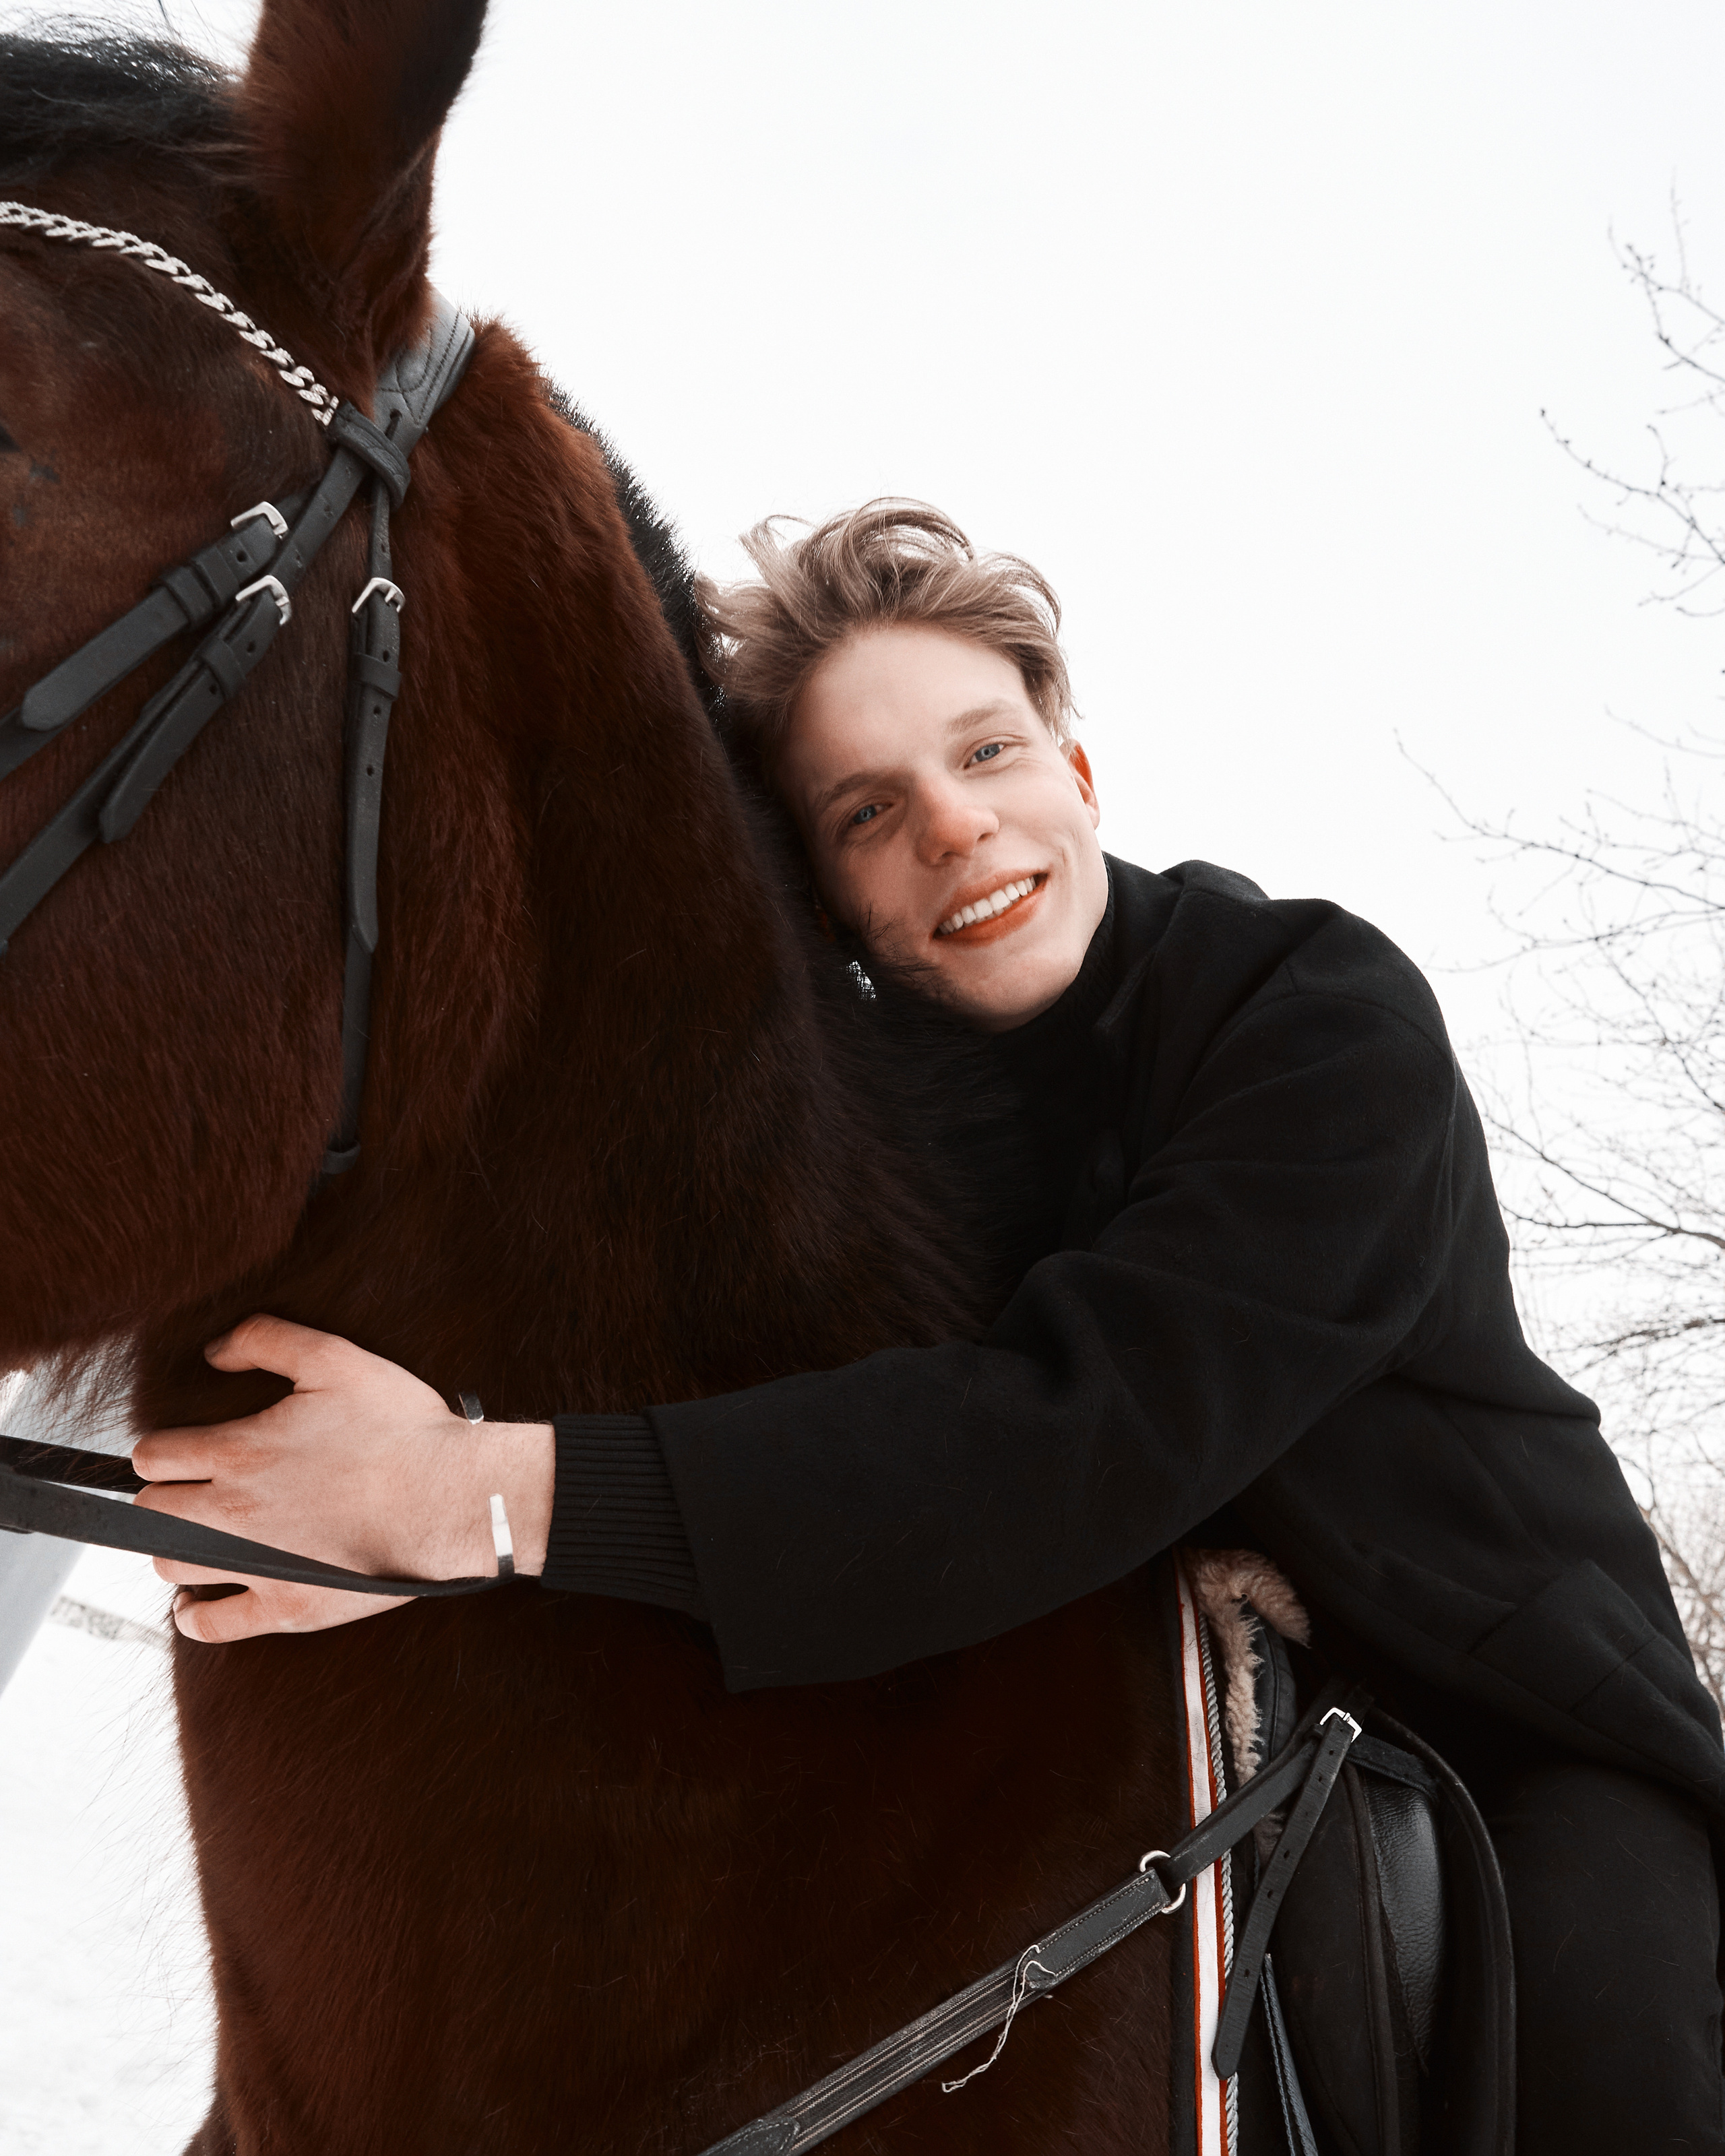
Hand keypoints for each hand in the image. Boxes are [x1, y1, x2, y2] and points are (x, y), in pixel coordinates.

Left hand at [133, 1315, 553, 1644]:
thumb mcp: (336, 1358)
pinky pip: (213, 1625)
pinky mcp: (286, 1607)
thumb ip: (265, 1340)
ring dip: (175, 1546)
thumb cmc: (403, 1428)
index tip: (183, 1445)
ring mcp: (256, 1566)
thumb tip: (214, 1353)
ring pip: (171, 1564)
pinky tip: (198, 1601)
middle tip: (194, 1484)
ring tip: (198, 1534)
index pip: (153, 1455)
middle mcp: (233, 1512)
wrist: (454, 1497)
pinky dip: (194, 1615)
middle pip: (153, 1510)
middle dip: (165, 1492)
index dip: (163, 1445)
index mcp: (240, 1452)